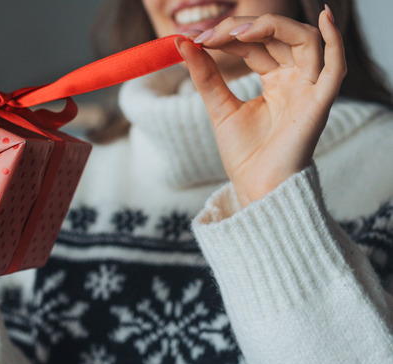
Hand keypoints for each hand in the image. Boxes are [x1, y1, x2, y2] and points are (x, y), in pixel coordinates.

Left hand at [176, 8, 345, 206]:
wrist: (257, 189)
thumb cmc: (245, 155)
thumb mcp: (219, 108)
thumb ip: (206, 76)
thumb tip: (182, 43)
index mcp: (276, 79)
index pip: (256, 42)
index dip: (228, 35)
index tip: (195, 37)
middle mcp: (296, 79)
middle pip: (278, 35)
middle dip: (242, 29)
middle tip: (208, 35)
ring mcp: (309, 89)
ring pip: (303, 40)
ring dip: (272, 27)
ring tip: (236, 33)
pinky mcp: (319, 104)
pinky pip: (336, 67)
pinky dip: (335, 40)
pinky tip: (324, 18)